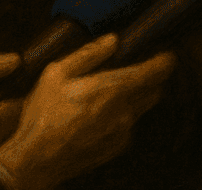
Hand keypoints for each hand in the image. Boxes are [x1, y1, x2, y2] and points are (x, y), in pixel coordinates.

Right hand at [0, 34, 175, 189]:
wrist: (35, 162)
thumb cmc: (43, 115)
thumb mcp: (56, 74)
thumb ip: (89, 54)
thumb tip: (113, 39)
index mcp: (114, 88)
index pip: (158, 70)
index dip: (165, 60)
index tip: (164, 54)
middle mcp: (127, 110)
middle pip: (155, 89)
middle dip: (151, 78)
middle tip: (134, 71)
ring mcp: (124, 131)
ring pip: (143, 107)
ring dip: (137, 97)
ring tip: (110, 94)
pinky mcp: (118, 147)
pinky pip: (131, 125)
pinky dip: (124, 117)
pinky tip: (100, 117)